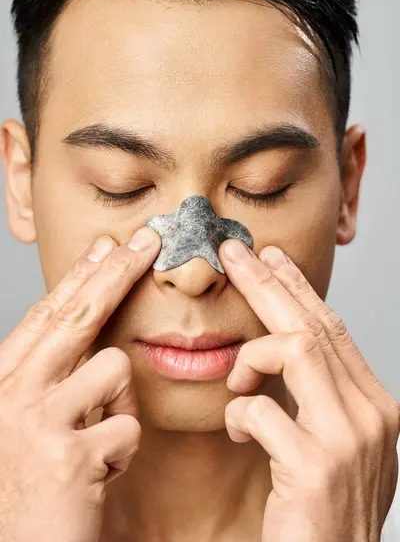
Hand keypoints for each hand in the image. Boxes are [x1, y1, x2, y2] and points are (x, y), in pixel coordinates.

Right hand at [0, 227, 159, 541]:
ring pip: (116, 368)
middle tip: (148, 241)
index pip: (46, 315)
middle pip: (78, 316)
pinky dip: (123, 450)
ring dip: (119, 404)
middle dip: (118, 272)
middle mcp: (12, 392)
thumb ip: (50, 377)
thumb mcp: (25, 422)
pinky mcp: (70, 455)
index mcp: (2, 381)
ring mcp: (37, 421)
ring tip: (96, 440)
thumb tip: (90, 332)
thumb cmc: (26, 486)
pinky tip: (98, 474)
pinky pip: (129, 425)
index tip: (105, 246)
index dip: (79, 277)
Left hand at [220, 241, 399, 541]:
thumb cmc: (323, 513)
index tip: (272, 260)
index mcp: (375, 405)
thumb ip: (317, 399)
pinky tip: (238, 432)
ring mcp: (348, 439)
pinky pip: (260, 410)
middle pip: (312, 324)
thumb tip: (278, 351)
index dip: (299, 289)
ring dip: (251, 354)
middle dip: (268, 283)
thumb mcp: (333, 446)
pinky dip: (238, 414)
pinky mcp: (316, 467)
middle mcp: (371, 414)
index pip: (334, 329)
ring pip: (294, 348)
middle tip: (236, 254)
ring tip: (237, 377)